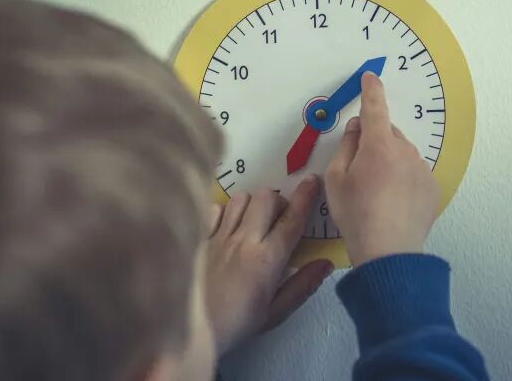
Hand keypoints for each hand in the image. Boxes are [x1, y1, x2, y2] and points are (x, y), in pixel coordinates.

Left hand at [204, 177, 332, 355]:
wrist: (185, 330)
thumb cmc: (235, 325)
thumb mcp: (274, 314)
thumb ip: (302, 286)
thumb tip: (326, 263)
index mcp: (267, 260)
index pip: (292, 220)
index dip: (305, 197)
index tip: (313, 180)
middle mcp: (244, 240)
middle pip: (267, 198)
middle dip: (278, 202)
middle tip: (278, 219)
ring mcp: (218, 236)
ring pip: (241, 198)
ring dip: (252, 205)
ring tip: (252, 222)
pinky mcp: (198, 237)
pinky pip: (215, 208)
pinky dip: (224, 212)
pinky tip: (226, 227)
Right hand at [324, 72, 440, 266]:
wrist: (388, 251)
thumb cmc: (356, 214)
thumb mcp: (336, 179)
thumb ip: (346, 146)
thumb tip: (357, 127)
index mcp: (378, 145)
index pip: (375, 107)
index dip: (371, 90)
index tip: (371, 77)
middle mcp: (405, 151)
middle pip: (387, 133)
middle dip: (374, 141)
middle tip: (359, 168)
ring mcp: (422, 169)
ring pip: (402, 153)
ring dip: (389, 161)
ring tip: (376, 191)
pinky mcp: (432, 187)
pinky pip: (414, 172)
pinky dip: (403, 178)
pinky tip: (393, 200)